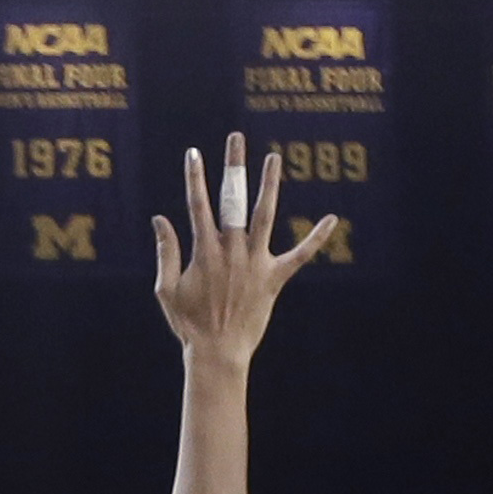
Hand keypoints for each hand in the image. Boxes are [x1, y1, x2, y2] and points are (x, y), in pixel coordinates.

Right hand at [152, 135, 339, 371]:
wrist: (217, 354)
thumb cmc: (189, 325)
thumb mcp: (167, 289)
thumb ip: (166, 251)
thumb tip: (159, 218)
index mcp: (205, 251)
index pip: (197, 205)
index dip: (195, 178)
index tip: (194, 153)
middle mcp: (231, 251)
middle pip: (232, 200)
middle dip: (233, 167)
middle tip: (235, 139)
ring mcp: (254, 263)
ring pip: (264, 216)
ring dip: (268, 185)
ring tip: (273, 158)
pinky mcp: (274, 279)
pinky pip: (299, 256)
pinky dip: (316, 239)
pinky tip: (333, 220)